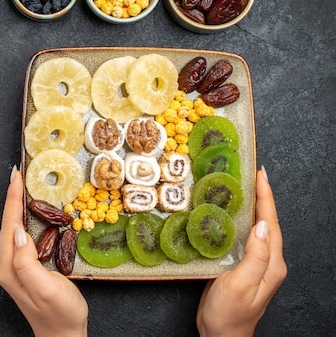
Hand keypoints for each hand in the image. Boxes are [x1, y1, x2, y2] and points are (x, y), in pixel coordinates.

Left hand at [0, 167, 87, 336]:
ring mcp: (14, 267)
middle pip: (8, 224)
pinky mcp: (24, 268)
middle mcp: (7, 265)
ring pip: (13, 229)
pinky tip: (30, 212)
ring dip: (17, 206)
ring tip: (22, 187)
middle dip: (12, 198)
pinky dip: (25, 219)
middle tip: (18, 175)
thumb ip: (27, 261)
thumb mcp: (46, 288)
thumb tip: (19, 232)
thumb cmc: (59, 314)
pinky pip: (21, 237)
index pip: (9, 224)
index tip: (16, 177)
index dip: (12, 199)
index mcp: (9, 266)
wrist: (63, 335)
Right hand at [196, 168, 286, 335]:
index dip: (266, 197)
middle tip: (252, 174)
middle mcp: (267, 261)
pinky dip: (242, 220)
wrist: (221, 336)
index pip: (270, 223)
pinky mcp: (242, 266)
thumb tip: (260, 225)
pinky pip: (246, 236)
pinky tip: (232, 214)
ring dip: (253, 206)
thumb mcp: (240, 284)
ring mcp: (256, 264)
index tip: (260, 175)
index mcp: (271, 264)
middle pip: (267, 221)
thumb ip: (254, 256)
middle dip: (262, 196)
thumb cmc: (229, 314)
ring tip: (244, 186)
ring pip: (257, 227)